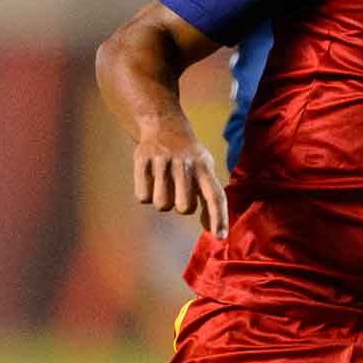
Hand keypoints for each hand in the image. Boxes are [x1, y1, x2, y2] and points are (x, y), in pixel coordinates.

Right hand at [133, 120, 228, 236]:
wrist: (163, 124)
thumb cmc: (188, 156)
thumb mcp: (204, 170)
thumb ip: (208, 197)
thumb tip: (210, 229)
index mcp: (204, 167)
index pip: (215, 196)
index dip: (218, 218)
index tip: (220, 237)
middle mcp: (185, 163)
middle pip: (184, 207)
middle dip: (182, 207)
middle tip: (179, 192)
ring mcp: (162, 160)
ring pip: (161, 205)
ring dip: (163, 201)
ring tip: (165, 184)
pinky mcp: (142, 159)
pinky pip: (142, 196)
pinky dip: (146, 194)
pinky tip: (151, 179)